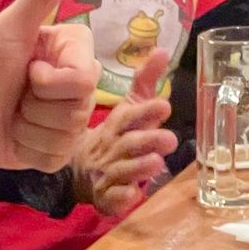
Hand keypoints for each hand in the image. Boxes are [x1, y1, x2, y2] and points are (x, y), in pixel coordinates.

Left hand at [0, 0, 100, 173]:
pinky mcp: (57, 151)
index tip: (28, 70)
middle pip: (78, 110)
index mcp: (75, 54)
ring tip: (14, 113)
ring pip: (68, 136)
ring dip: (30, 128)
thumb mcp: (9, 28)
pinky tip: (16, 135)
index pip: (84, 79)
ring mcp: (70, 121)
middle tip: (18, 93)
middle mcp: (79, 86)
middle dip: (37, 106)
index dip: (50, 82)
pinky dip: (29, 150)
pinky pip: (56, 159)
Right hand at [71, 47, 177, 215]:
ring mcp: (108, 172)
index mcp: (119, 124)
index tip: (165, 106)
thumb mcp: (130, 106)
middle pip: (129, 143)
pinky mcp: (106, 196)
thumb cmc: (116, 133)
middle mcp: (113, 147)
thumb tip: (163, 50)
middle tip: (170, 140)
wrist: (79, 167)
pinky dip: (121, 198)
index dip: (146, 110)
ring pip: (123, 171)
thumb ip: (146, 80)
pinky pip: (111, 199)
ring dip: (139, 168)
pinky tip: (133, 196)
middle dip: (149, 141)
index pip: (131, 115)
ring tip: (157, 164)